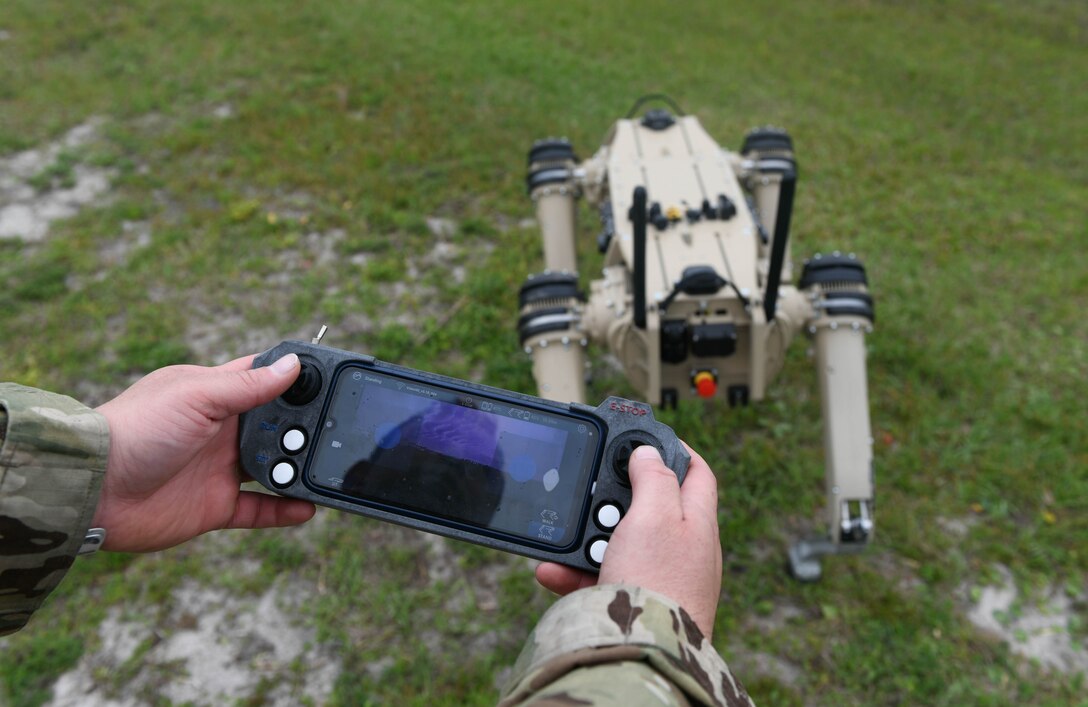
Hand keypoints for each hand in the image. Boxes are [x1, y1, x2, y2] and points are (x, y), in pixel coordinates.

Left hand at [91, 353, 315, 551]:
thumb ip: (248, 385)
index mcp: (214, 395)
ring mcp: (218, 470)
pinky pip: (259, 510)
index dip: (292, 377)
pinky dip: (284, 511)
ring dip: (297, 466)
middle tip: (330, 431)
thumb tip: (293, 366)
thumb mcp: (197, 397)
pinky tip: (307, 507)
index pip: (261, 378)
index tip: (328, 379)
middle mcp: (220, 432)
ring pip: (273, 466)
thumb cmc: (137, 429)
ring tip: (321, 467)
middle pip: (276, 425)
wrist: (94, 489)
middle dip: (302, 427)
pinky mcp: (214, 507)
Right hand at [536, 443, 721, 637]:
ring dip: (586, 539)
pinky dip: (574, 573)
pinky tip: (552, 571)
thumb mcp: (655, 514)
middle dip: (613, 498)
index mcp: (697, 523)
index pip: (696, 473)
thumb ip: (653, 477)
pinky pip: (598, 579)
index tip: (644, 437)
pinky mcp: (632, 604)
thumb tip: (648, 452)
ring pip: (616, 543)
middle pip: (648, 506)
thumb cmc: (657, 583)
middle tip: (592, 492)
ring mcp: (658, 579)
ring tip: (568, 540)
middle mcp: (682, 551)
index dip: (672, 449)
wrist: (642, 654)